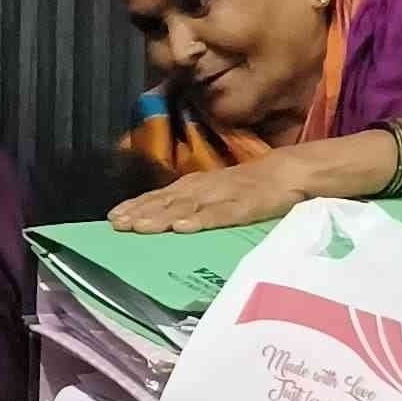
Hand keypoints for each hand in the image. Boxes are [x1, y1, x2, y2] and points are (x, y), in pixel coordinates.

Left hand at [109, 160, 310, 233]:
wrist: (290, 172)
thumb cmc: (248, 185)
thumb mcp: (215, 191)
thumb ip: (191, 202)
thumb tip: (159, 219)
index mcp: (195, 185)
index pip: (159, 195)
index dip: (135, 205)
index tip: (111, 218)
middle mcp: (204, 187)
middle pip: (167, 201)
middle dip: (140, 213)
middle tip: (116, 226)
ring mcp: (223, 195)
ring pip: (187, 206)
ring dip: (162, 216)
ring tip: (140, 227)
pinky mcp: (245, 205)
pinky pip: (221, 214)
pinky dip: (201, 220)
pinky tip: (183, 228)